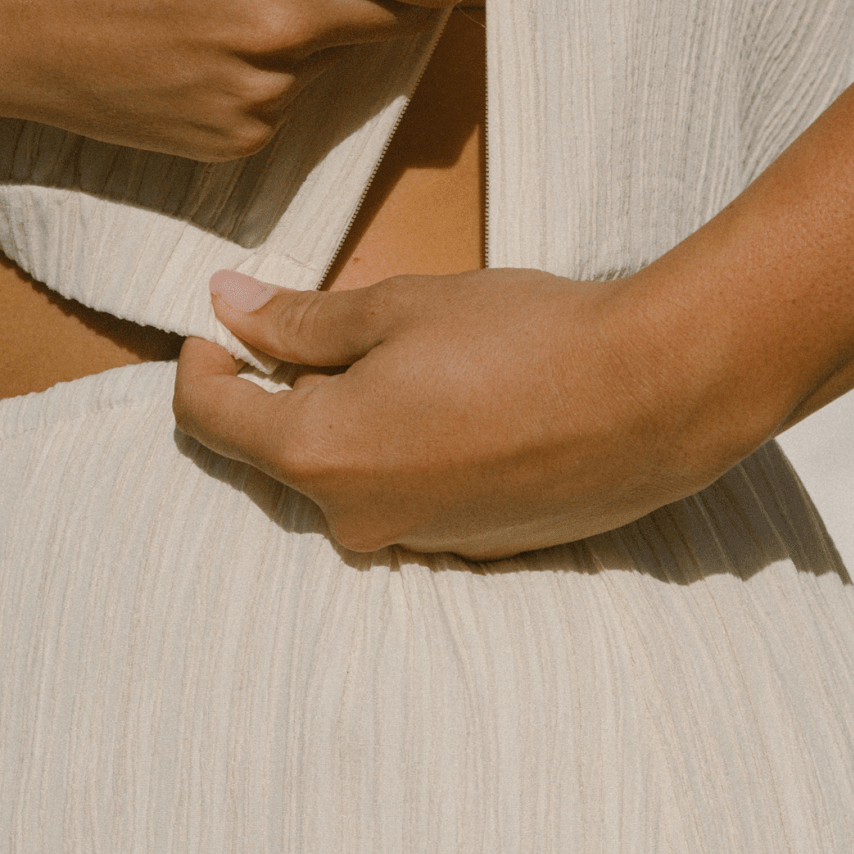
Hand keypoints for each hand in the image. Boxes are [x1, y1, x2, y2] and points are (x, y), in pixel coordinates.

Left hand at [173, 267, 728, 557]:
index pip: (209, 418)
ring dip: (358, 420)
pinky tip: (469, 403)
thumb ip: (299, 319)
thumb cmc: (523, 339)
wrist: (653, 397)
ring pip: (349, 474)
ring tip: (423, 358)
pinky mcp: (469, 548)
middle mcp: (355, 518)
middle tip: (338, 326)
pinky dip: (412, 451)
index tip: (220, 323)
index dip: (200, 362)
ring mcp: (414, 542)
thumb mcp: (398, 306)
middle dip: (288, 389)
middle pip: (279, 451)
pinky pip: (409, 496)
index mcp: (319, 453)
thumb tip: (224, 305)